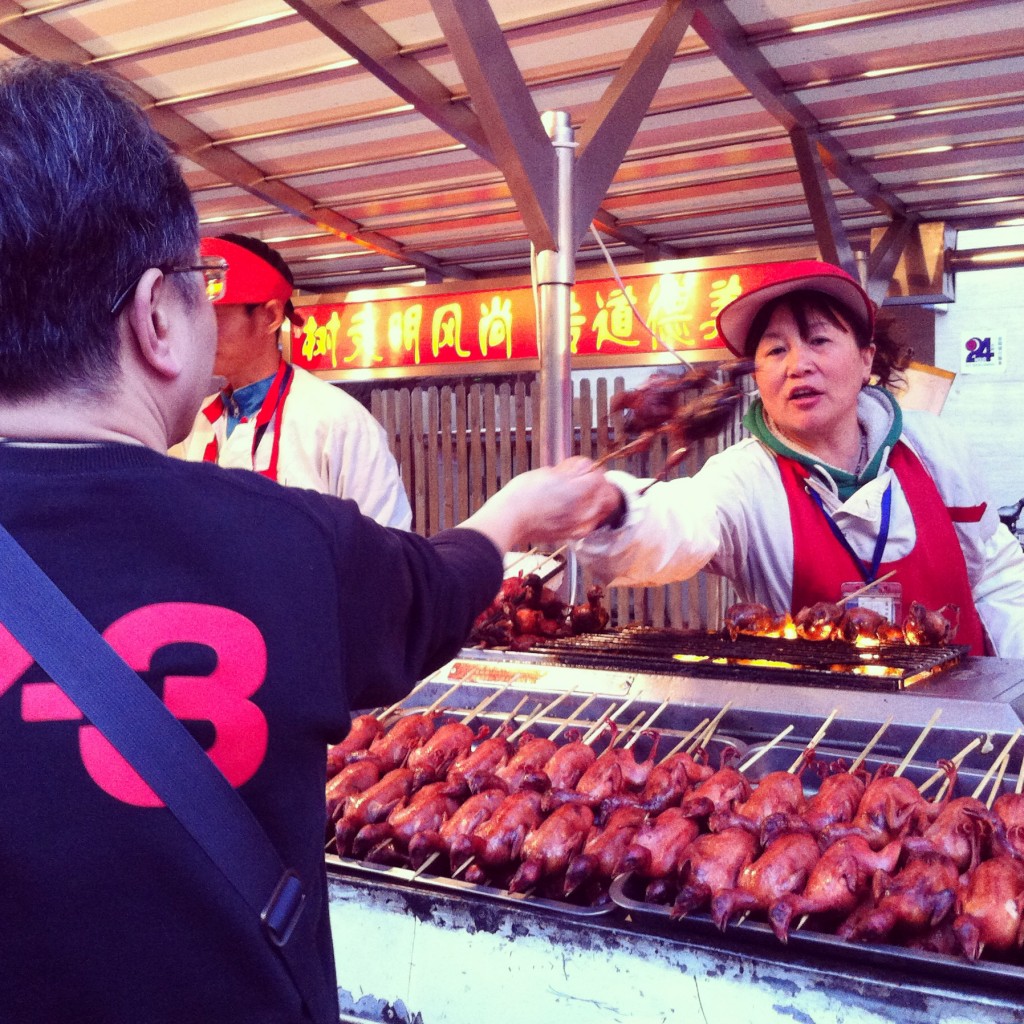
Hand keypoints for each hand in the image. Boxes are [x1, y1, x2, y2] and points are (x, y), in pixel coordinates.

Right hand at [461, 457, 623, 553]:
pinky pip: (589, 523)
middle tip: (584, 480)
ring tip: (577, 494)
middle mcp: (585, 511)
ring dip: (594, 500)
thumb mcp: (548, 473)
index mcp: (581, 491)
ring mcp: (579, 525)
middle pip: (607, 495)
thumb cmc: (523, 496)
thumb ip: (571, 471)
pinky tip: (571, 509)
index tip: (580, 468)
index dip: (589, 469)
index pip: (599, 476)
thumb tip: (583, 467)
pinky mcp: (571, 535)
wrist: (509, 520)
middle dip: (598, 485)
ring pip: (602, 511)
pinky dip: (586, 515)